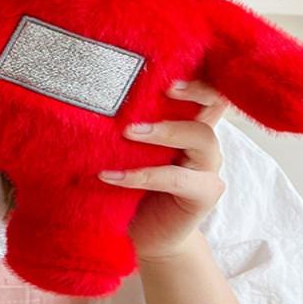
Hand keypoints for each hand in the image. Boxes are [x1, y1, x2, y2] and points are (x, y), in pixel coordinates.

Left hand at [99, 81, 228, 261]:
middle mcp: (203, 140)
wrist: (141, 234)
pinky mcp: (203, 195)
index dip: (197, 75)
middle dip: (191, 92)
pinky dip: (142, 174)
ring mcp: (207, 167)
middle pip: (214, 104)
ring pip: (202, 137)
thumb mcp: (125, 149)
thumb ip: (125, 123)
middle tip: (162, 87)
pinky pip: (176, 178)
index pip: (205, 88)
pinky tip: (109, 176)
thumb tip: (88, 90)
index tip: (170, 68)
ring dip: (164, 131)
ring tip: (128, 132)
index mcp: (187, 121)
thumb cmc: (129, 184)